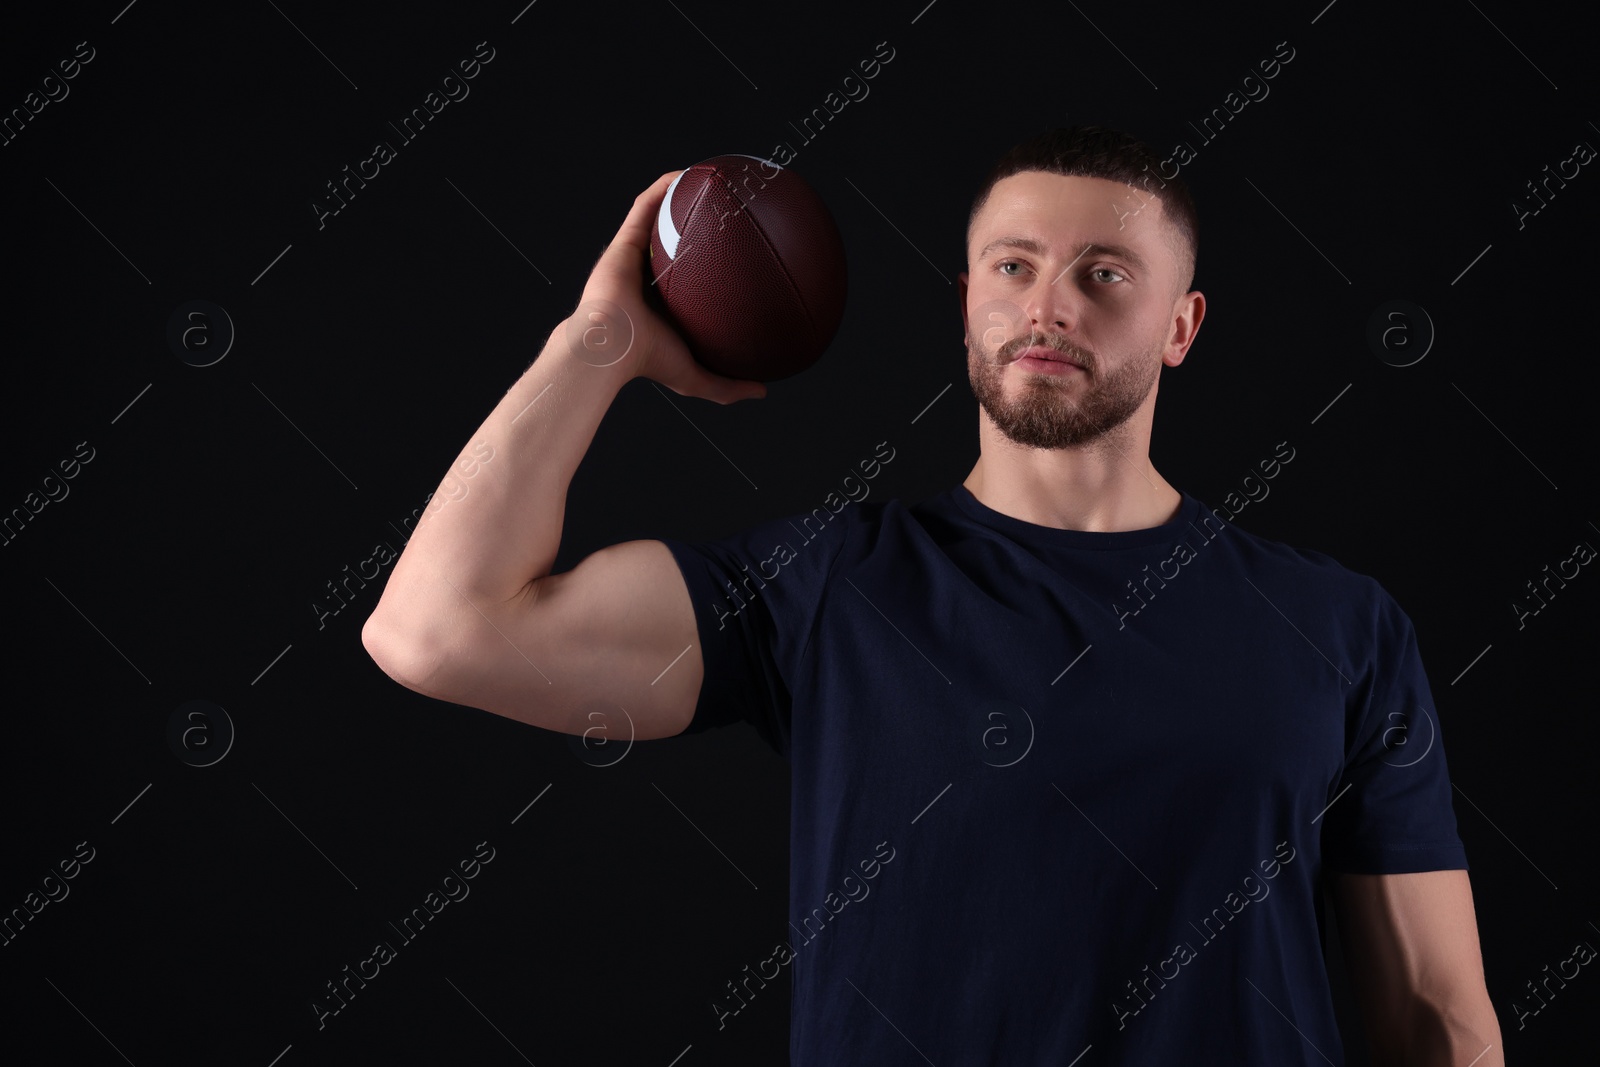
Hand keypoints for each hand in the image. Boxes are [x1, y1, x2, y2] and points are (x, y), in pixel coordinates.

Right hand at [566, 170, 766, 403]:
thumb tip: (763, 392)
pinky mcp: (623, 241)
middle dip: (698, 223)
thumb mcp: (697, 377)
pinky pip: (646, 204)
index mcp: (660, 305)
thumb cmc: (648, 362)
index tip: (735, 255)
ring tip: (711, 179)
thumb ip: (728, 386)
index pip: (687, 280)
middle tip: (728, 210)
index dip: (708, 265)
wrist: (609, 346)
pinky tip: (690, 173)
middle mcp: (646, 277)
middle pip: (674, 243)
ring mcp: (632, 257)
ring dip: (681, 194)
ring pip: (658, 217)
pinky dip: (665, 186)